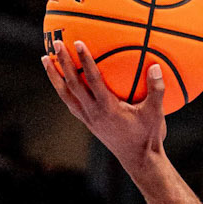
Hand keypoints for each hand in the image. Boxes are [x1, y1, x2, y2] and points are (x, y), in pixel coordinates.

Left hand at [41, 42, 167, 175]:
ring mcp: (88, 119)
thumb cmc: (148, 136)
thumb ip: (157, 89)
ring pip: (65, 95)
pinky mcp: (88, 123)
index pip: (93, 80)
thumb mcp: (155, 113)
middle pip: (73, 84)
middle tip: (57, 44)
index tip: (78, 42)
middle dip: (63, 63)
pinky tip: (60, 80)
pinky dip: (62, 89)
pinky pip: (70, 103)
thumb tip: (157, 66)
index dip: (85, 60)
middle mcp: (93, 113)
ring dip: (54, 76)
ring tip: (45, 59)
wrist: (139, 160)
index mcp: (108, 108)